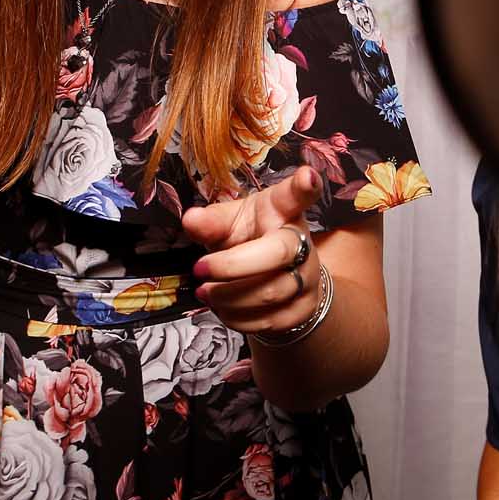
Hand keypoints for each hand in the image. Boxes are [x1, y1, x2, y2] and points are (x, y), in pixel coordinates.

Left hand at [182, 166, 325, 336]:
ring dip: (227, 297)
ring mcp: (307, 279)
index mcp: (284, 212)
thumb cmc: (251, 240)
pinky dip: (235, 318)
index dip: (304, 186)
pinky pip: (268, 321)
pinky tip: (221, 307)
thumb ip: (211, 221)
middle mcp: (302, 243)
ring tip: (205, 291)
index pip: (297, 195)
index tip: (307, 177)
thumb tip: (191, 220)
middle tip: (199, 268)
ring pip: (270, 293)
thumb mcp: (231, 223)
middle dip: (231, 266)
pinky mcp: (303, 311)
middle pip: (277, 254)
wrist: (280, 278)